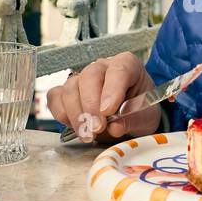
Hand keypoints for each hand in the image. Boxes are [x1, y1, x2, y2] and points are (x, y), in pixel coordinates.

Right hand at [48, 52, 162, 143]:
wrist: (129, 118)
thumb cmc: (140, 111)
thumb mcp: (145, 117)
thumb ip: (132, 120)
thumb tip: (115, 127)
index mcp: (127, 65)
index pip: (118, 70)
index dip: (112, 90)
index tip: (108, 111)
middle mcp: (102, 67)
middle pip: (89, 77)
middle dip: (90, 106)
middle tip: (97, 129)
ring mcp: (82, 78)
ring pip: (70, 89)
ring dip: (77, 115)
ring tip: (88, 135)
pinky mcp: (66, 91)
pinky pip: (56, 98)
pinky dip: (62, 114)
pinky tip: (77, 128)